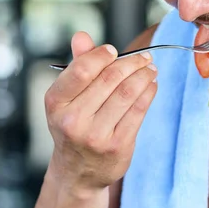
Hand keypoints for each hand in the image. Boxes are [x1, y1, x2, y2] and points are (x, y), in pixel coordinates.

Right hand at [44, 31, 156, 191]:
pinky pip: (139, 110)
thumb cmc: (75, 124)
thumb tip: (81, 35)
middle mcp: (72, 120)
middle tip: (144, 57)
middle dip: (132, 62)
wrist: (78, 171)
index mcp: (56, 103)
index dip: (102, 55)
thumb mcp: (68, 97)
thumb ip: (78, 64)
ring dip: (144, 75)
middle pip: (110, 79)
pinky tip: (152, 85)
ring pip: (127, 93)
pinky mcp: (117, 146)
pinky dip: (149, 92)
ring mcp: (95, 135)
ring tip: (151, 68)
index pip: (82, 70)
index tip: (114, 50)